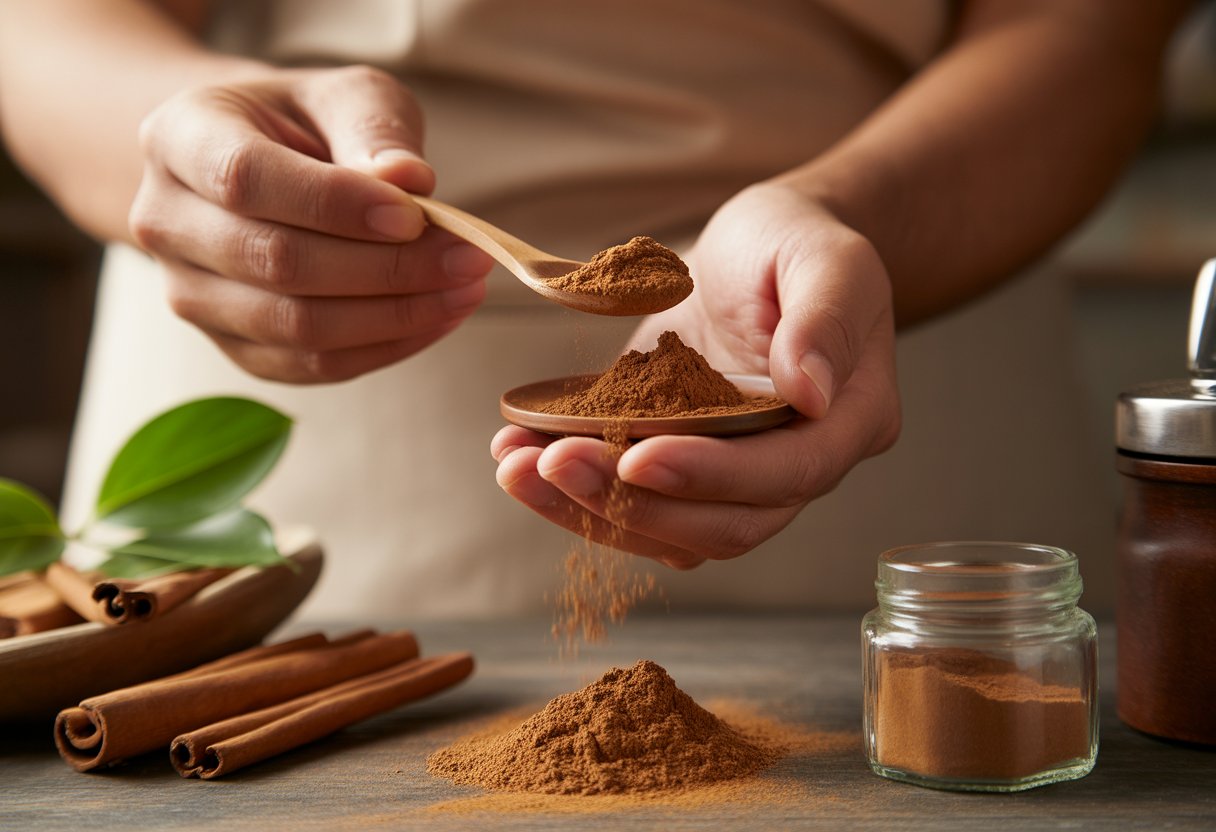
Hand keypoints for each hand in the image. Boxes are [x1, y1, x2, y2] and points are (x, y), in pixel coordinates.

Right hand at [129, 65, 493, 382]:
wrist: (256, 166)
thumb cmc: (306, 125)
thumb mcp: (344, 96)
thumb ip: (375, 131)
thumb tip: (410, 183)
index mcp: (179, 137)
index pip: (249, 179)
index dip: (336, 205)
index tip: (417, 215)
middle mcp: (165, 221)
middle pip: (276, 263)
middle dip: (386, 269)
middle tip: (468, 258)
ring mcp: (189, 294)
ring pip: (294, 328)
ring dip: (394, 316)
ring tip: (465, 288)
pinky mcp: (231, 346)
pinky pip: (310, 366)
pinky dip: (383, 348)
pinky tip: (436, 318)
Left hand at [492, 182, 900, 567]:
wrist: (754, 252)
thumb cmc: (793, 243)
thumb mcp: (824, 255)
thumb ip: (826, 318)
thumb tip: (810, 391)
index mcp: (849, 420)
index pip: (787, 472)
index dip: (713, 475)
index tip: (638, 453)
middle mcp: (795, 466)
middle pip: (723, 523)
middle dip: (634, 504)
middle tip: (554, 464)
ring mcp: (734, 476)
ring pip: (670, 531)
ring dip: (589, 511)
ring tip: (517, 469)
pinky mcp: (678, 468)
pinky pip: (633, 504)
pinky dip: (574, 494)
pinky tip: (518, 459)